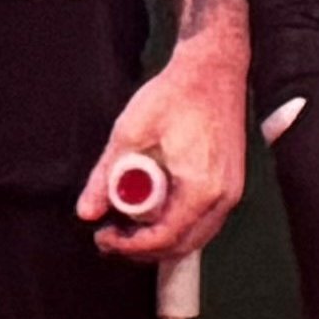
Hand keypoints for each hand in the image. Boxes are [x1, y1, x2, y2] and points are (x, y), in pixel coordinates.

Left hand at [87, 43, 250, 259]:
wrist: (214, 69)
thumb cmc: (174, 96)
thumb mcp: (129, 134)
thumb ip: (105, 177)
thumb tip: (86, 213)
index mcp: (201, 188)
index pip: (164, 237)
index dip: (128, 246)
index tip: (102, 236)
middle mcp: (224, 197)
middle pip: (183, 245)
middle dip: (143, 249)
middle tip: (110, 237)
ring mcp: (232, 192)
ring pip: (196, 237)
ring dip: (161, 240)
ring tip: (127, 228)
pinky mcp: (232, 183)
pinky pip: (205, 222)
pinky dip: (179, 227)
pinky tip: (154, 214)